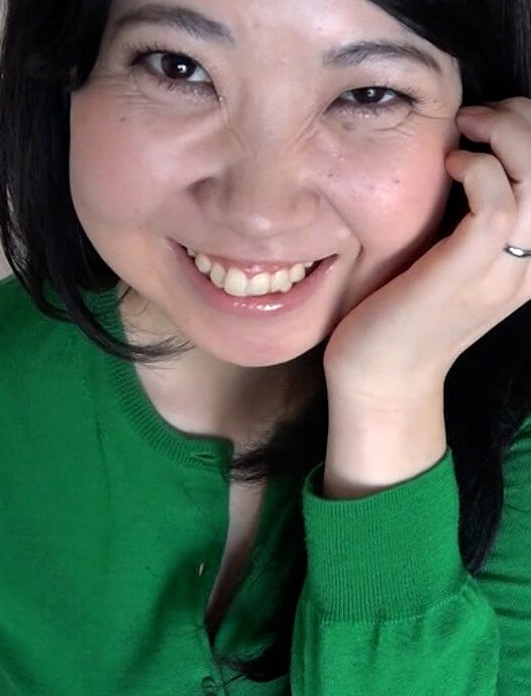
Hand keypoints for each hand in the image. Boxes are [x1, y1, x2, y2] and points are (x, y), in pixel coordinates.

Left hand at [322, 98, 530, 496]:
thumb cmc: (406, 312)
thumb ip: (478, 219)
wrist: (381, 378)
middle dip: (527, 121)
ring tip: (467, 130)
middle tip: (479, 116)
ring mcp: (502, 273)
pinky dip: (478, 169)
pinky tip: (451, 165)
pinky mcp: (464, 273)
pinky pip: (496, 204)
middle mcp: (530, 267)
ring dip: (506, 136)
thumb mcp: (455, 261)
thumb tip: (475, 154)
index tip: (494, 120)